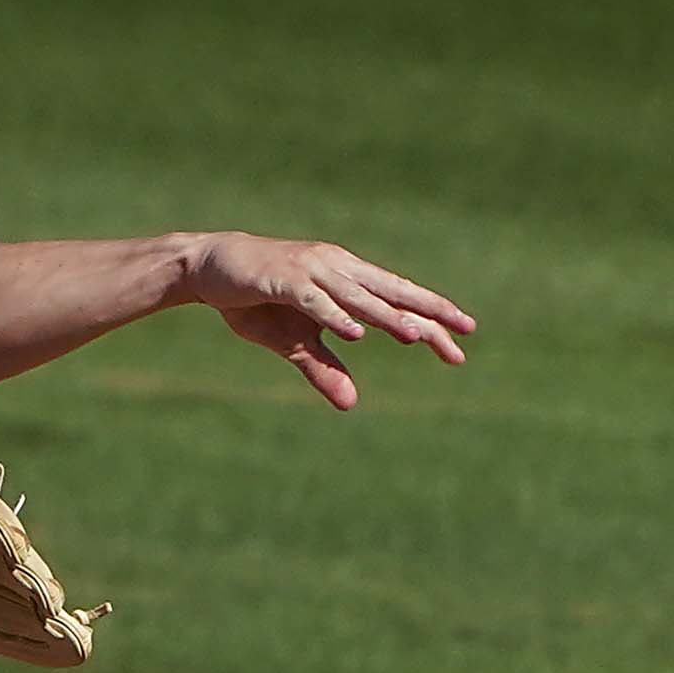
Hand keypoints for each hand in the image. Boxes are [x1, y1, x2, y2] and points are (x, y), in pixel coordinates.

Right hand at [183, 235, 473, 409]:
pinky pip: (315, 300)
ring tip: (417, 335)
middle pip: (391, 293)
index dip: (430, 319)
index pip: (397, 300)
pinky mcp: (283, 280)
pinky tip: (357, 333)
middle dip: (427, 313)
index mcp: (346, 280)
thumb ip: (324, 369)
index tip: (463, 341)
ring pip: (358, 296)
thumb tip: (352, 404)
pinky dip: (335, 315)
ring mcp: (311, 271)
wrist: (209, 268)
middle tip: (464, 332)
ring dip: (388, 316)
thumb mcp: (294, 342)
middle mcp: (337, 269)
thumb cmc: (257, 300)